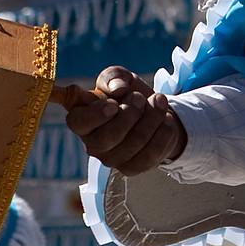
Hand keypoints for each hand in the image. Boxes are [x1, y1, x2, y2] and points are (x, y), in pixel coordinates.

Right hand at [57, 67, 185, 173]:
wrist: (154, 110)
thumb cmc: (128, 93)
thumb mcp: (120, 78)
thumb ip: (114, 77)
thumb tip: (117, 88)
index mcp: (82, 119)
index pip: (78, 123)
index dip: (95, 115)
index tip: (114, 104)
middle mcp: (93, 144)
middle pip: (107, 138)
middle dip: (130, 115)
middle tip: (140, 98)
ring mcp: (112, 159)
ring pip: (133, 145)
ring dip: (151, 118)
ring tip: (159, 100)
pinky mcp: (133, 168)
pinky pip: (151, 155)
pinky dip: (163, 133)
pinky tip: (166, 118)